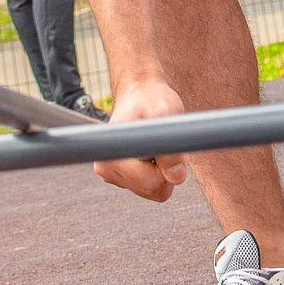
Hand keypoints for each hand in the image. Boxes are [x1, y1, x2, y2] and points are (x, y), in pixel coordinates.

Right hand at [92, 76, 188, 201]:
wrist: (140, 94)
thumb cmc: (152, 98)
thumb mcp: (166, 111)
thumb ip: (170, 142)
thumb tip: (176, 176)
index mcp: (113, 156)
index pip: (152, 184)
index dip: (167, 166)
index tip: (162, 141)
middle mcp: (107, 169)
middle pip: (153, 190)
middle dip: (165, 170)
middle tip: (160, 141)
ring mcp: (112, 175)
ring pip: (153, 190)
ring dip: (161, 170)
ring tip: (154, 143)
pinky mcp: (120, 177)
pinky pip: (149, 187)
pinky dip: (156, 172)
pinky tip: (150, 151)